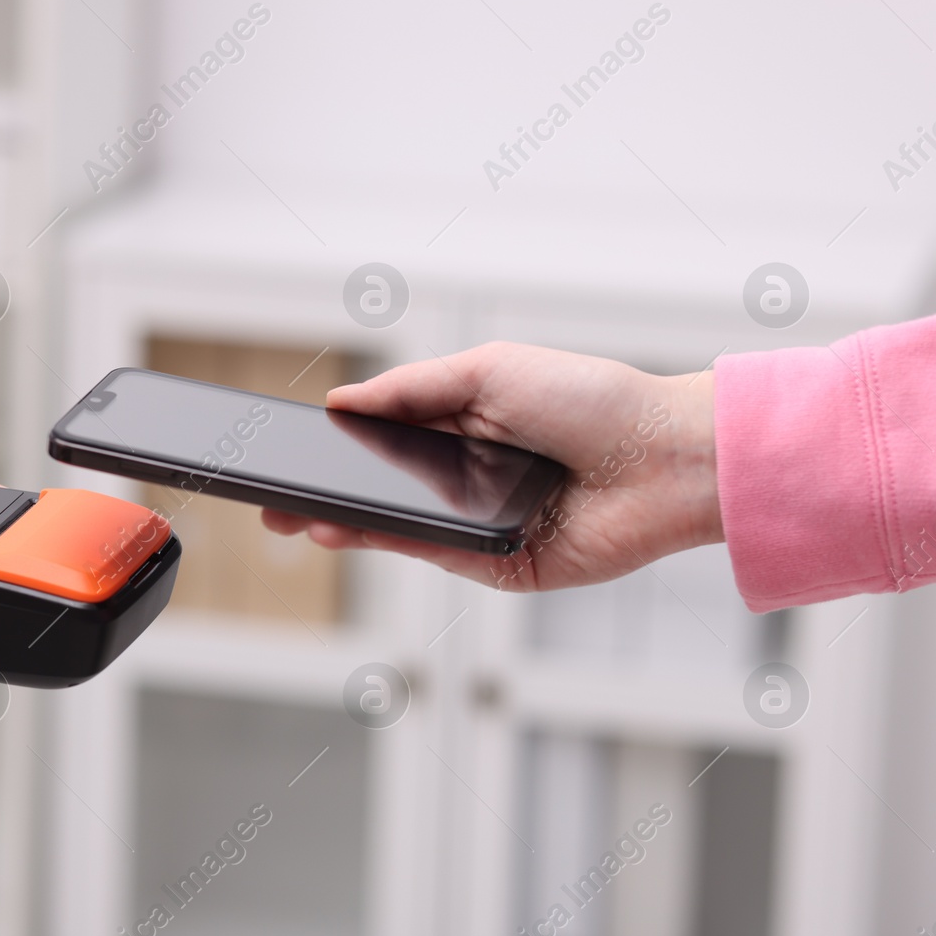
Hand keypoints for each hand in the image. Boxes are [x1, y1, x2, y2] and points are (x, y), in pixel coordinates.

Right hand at [261, 343, 721, 590]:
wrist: (662, 457)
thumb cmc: (591, 400)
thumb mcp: (490, 369)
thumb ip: (412, 389)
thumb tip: (341, 402)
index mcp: (464, 426)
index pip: (383, 440)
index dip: (337, 446)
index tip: (290, 450)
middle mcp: (466, 478)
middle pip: (380, 490)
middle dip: (325, 494)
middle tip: (273, 499)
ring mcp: (479, 525)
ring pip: (398, 527)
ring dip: (346, 522)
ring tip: (298, 515)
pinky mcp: (498, 565)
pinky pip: (433, 555)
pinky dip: (391, 543)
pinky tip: (351, 528)